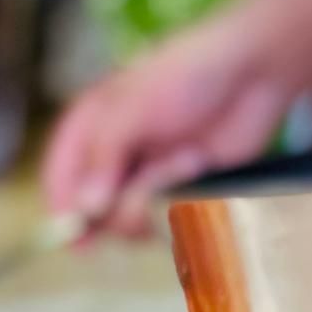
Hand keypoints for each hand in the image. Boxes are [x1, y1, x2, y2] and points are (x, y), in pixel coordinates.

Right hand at [42, 12, 288, 236]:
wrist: (252, 74)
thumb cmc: (187, 75)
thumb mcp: (132, 110)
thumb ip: (102, 159)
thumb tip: (86, 209)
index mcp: (90, 126)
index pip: (60, 177)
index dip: (63, 209)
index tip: (76, 237)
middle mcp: (112, 155)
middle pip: (92, 209)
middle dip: (118, 207)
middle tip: (146, 191)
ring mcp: (144, 174)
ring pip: (129, 219)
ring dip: (157, 196)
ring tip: (186, 160)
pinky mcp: (177, 188)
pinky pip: (163, 217)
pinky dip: (178, 200)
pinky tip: (197, 166)